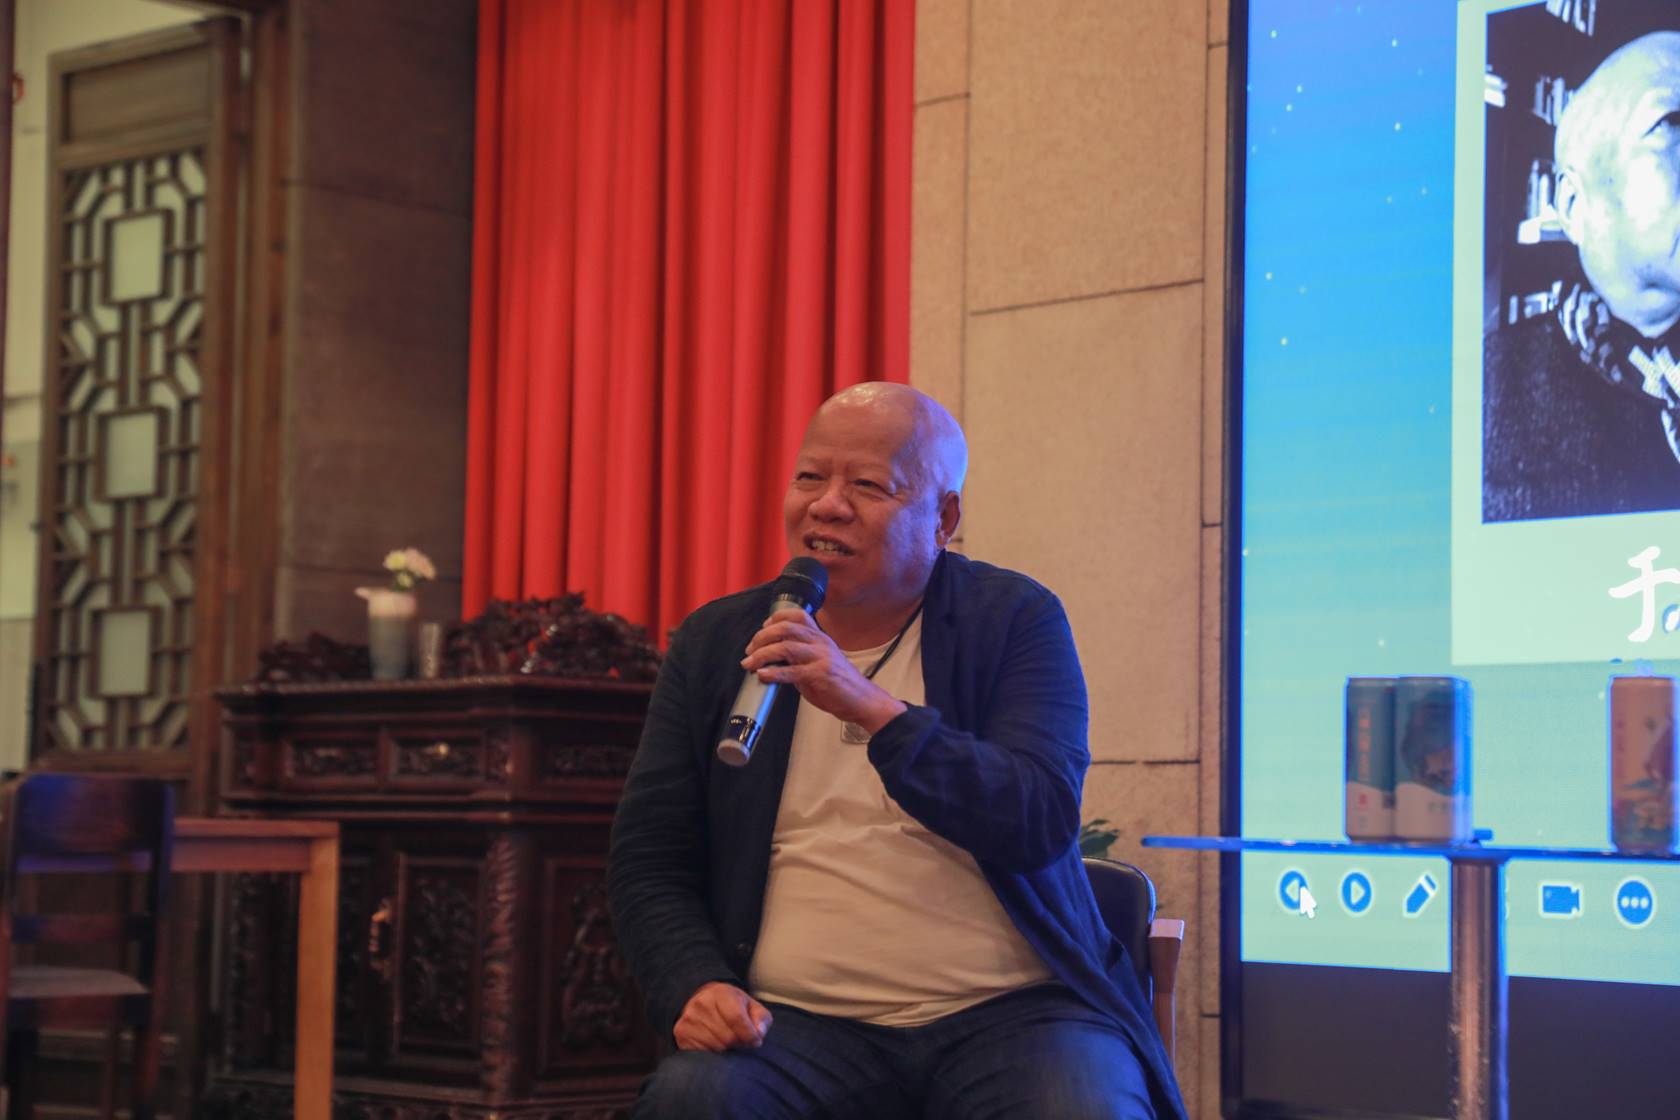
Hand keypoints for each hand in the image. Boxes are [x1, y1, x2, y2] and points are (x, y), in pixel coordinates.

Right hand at [673, 982, 772, 1050]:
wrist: (701, 1000)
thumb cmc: (731, 1006)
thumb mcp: (750, 1005)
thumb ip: (761, 1019)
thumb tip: (759, 1034)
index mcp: (721, 993)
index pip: (737, 1018)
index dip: (749, 1035)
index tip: (755, 1041)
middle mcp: (701, 1004)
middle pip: (728, 1037)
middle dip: (739, 1043)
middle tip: (741, 1041)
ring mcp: (689, 1019)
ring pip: (716, 1048)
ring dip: (727, 1050)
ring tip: (728, 1042)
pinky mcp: (681, 1034)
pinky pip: (703, 1053)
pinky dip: (713, 1054)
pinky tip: (715, 1045)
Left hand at [741, 609, 906, 732]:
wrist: (862, 701)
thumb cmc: (840, 685)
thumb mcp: (818, 664)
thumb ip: (798, 659)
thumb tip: (771, 662)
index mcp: (820, 638)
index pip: (798, 615)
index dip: (775, 619)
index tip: (762, 629)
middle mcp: (821, 643)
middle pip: (786, 628)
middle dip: (762, 637)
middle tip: (750, 651)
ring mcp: (822, 658)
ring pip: (786, 646)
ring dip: (762, 654)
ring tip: (750, 664)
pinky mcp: (821, 675)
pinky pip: (792, 671)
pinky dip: (774, 672)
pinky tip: (763, 675)